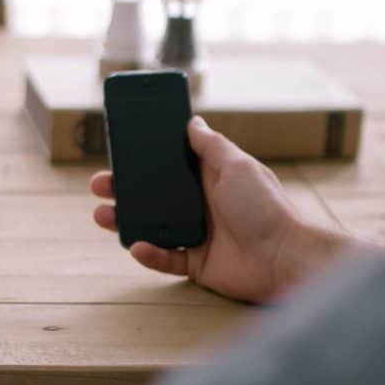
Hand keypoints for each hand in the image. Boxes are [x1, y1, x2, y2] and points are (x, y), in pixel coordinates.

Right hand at [91, 116, 354, 302]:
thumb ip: (211, 146)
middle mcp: (200, 204)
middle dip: (123, 189)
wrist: (284, 257)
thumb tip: (192, 121)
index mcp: (209, 177)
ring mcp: (197, 234)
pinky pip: (165, 259)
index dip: (145, 157)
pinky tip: (137, 246)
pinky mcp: (196, 263)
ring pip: (151, 226)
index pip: (169, 163)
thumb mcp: (238, 166)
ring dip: (125, 220)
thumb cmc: (266, 207)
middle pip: (153, 195)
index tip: (120, 150)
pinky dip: (149, 254)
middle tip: (99, 184)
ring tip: (102, 215)